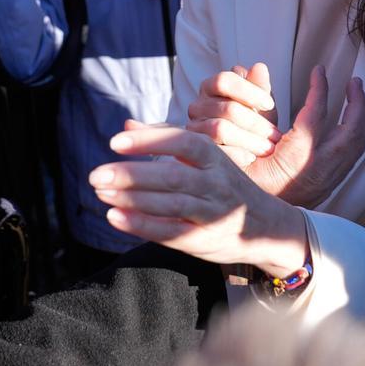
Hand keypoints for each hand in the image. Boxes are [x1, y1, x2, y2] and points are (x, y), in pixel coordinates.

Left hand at [89, 121, 307, 276]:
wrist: (267, 226)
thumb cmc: (226, 185)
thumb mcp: (206, 158)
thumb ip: (166, 140)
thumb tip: (127, 125)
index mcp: (215, 157)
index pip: (183, 142)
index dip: (150, 141)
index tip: (115, 142)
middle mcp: (216, 183)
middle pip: (173, 176)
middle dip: (132, 175)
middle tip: (97, 173)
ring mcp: (213, 213)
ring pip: (170, 205)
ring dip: (132, 199)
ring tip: (101, 192)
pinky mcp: (205, 240)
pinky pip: (170, 232)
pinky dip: (142, 225)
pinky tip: (115, 217)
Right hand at [187, 63, 281, 165]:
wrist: (258, 170)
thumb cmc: (262, 135)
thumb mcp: (267, 111)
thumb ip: (262, 88)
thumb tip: (259, 67)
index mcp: (213, 88)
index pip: (224, 80)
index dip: (249, 91)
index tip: (269, 104)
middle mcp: (198, 106)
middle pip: (227, 108)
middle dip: (256, 123)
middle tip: (274, 136)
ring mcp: (192, 130)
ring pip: (220, 129)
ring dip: (250, 140)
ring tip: (265, 148)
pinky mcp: (193, 153)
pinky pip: (216, 151)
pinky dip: (238, 154)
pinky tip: (250, 158)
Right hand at [246, 65, 364, 208]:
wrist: (250, 227)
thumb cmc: (243, 187)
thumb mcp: (240, 148)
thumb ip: (251, 106)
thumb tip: (254, 69)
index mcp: (296, 159)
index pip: (316, 114)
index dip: (320, 88)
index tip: (319, 71)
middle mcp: (317, 171)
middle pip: (350, 132)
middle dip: (356, 103)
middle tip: (354, 83)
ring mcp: (327, 181)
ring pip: (355, 145)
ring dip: (359, 119)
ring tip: (356, 100)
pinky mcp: (328, 187)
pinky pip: (351, 156)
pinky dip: (354, 135)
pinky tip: (349, 127)